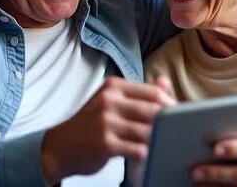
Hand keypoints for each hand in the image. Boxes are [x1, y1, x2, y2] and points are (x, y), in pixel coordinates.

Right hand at [39, 76, 175, 182]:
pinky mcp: (105, 144)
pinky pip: (137, 149)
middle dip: (168, 123)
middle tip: (173, 131)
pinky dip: (146, 153)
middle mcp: (110, 101)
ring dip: (158, 139)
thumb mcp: (110, 101)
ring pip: (147, 131)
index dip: (170, 105)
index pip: (153, 92)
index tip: (177, 115)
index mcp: (114, 87)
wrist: (59, 147)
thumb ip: (139, 93)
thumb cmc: (89, 124)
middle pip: (153, 111)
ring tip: (162, 143)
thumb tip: (165, 82)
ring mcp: (107, 122)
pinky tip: (146, 154)